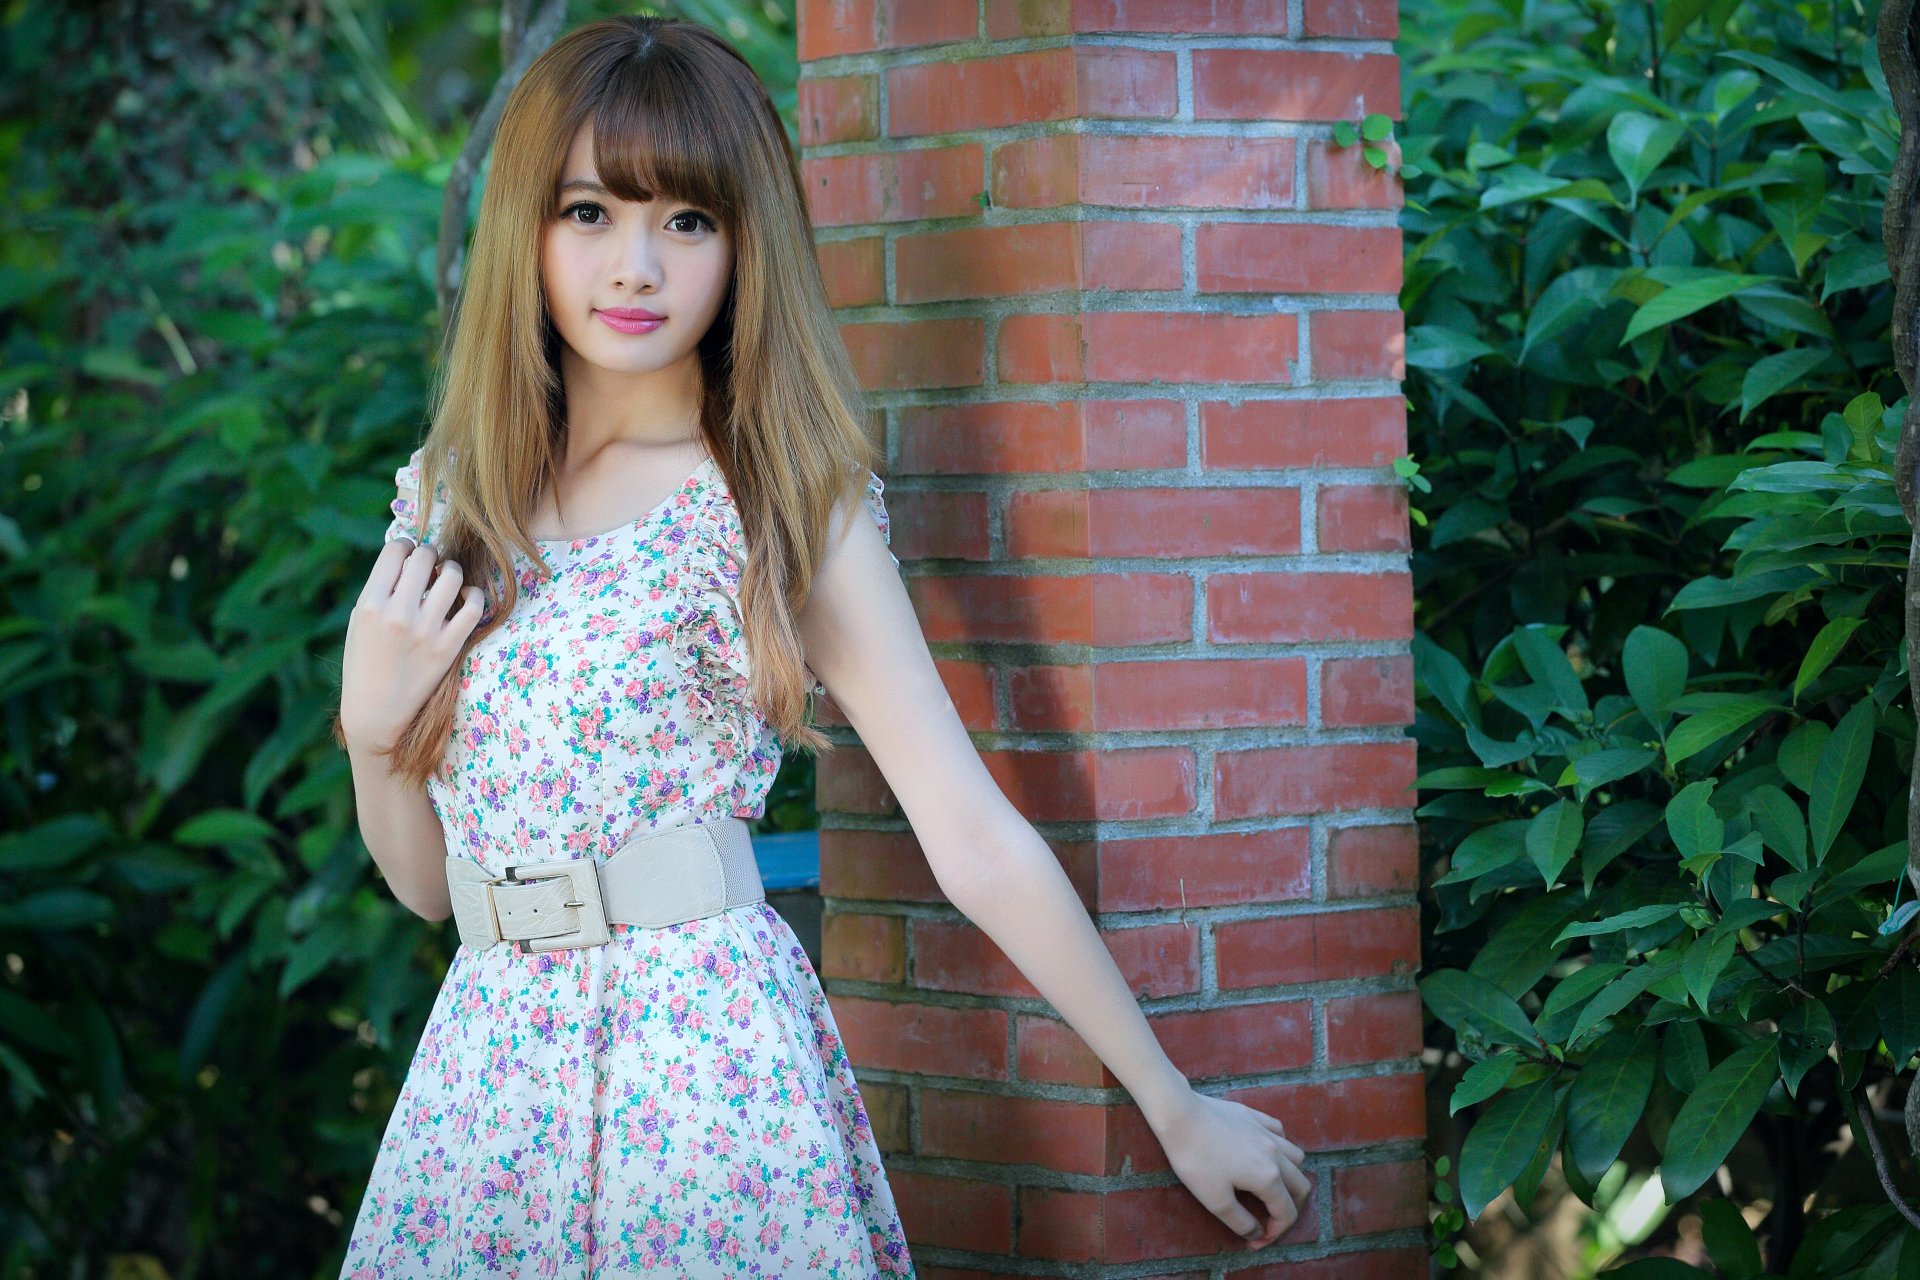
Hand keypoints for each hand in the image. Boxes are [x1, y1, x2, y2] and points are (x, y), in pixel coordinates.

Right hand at [340, 536, 485, 753]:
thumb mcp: (358, 622)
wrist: (376, 714)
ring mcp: (426, 631)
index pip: (396, 550)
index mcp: (370, 604)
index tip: (409, 554)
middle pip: (425, 556)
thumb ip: (380, 589)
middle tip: (430, 566)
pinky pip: (474, 606)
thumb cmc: (365, 664)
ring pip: (453, 575)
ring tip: (447, 580)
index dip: (406, 546)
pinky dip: (473, 595)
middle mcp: (398, 614)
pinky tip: (465, 598)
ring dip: (451, 571)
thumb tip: (409, 555)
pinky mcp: (449, 647)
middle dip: (429, 555)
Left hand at [1148, 1087, 1310, 1249]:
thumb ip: (1240, 1222)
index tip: (1255, 1242)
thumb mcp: (1215, 1201)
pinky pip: (1280, 1133)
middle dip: (1290, 1209)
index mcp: (1268, 1178)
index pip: (1286, 1213)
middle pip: (1300, 1187)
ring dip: (1290, 1178)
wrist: (1180, 1115)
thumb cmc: (1196, 1159)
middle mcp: (1276, 1154)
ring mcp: (1266, 1132)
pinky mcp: (1254, 1116)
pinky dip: (1281, 1148)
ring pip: (1296, 1158)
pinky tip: (1265, 1152)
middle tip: (1269, 1220)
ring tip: (1271, 1188)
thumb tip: (1257, 1233)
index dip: (1275, 1234)